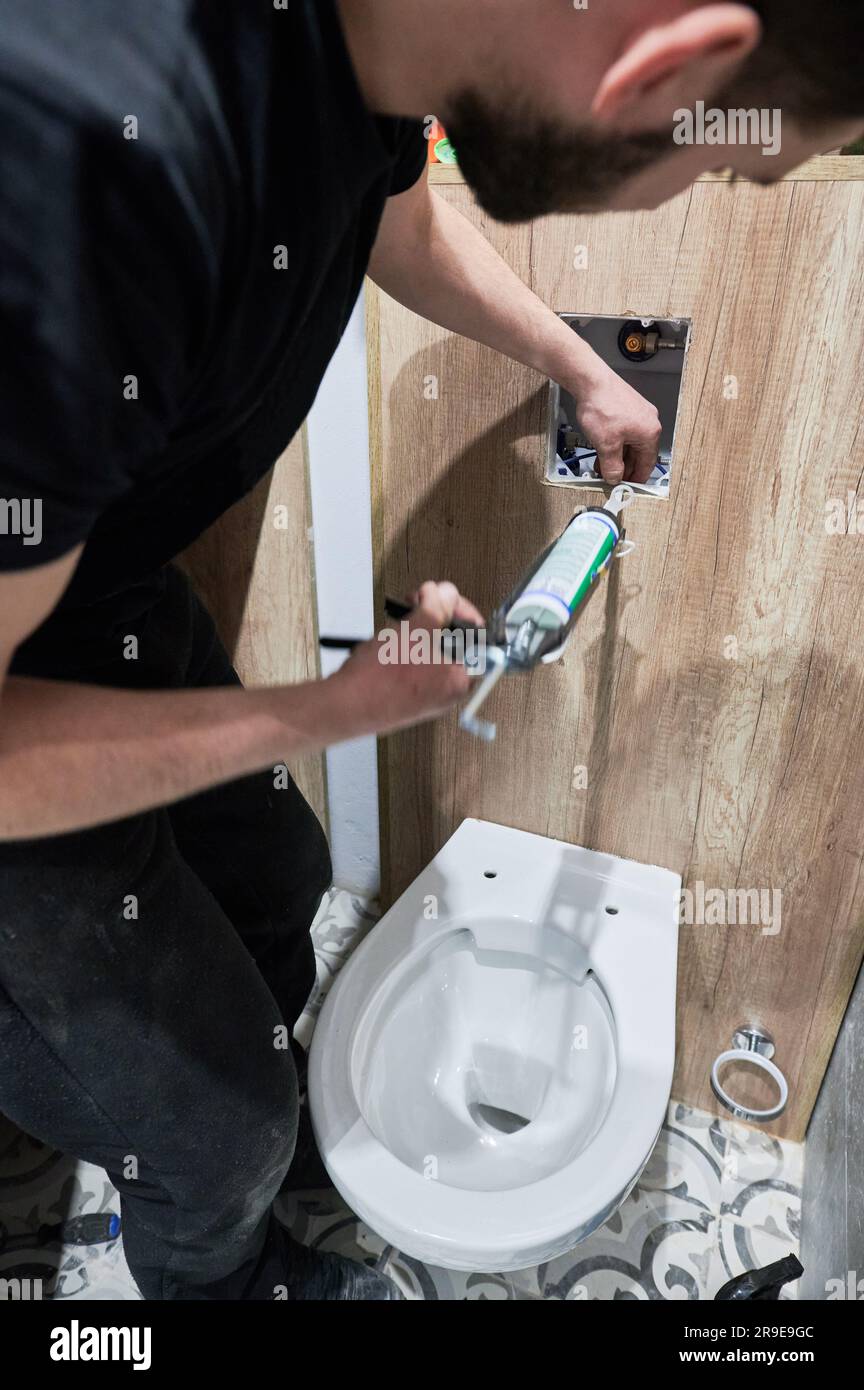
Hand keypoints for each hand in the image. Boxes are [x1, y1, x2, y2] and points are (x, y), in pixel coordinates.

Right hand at [330, 581, 484, 735]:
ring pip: (428, 650)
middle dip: (431, 617)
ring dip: (413, 631)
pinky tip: (385, 645)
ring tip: (396, 627)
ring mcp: (425, 694)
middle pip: (452, 640)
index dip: (460, 608)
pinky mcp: (405, 695)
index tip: (443, 598)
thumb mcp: (417, 628)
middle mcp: (447, 690)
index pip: (477, 635)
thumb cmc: (380, 679)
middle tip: (415, 606)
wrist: (343, 708)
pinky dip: (400, 648)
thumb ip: (438, 605)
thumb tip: (445, 593)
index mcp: (461, 678)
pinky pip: (410, 663)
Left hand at [569, 359, 661, 484]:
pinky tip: (601, 450)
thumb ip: (612, 466)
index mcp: (650, 433)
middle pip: (638, 454)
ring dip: (616, 457)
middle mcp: (648, 422)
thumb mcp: (606, 445)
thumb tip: (615, 477)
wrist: (590, 380)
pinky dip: (614, 444)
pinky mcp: (626, 408)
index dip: (636, 478)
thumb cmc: (602, 406)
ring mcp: (638, 414)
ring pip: (629, 443)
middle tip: (611, 478)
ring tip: (602, 466)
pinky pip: (623, 432)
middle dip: (623, 467)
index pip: (647, 464)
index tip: (627, 487)